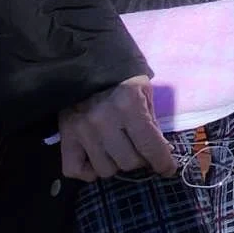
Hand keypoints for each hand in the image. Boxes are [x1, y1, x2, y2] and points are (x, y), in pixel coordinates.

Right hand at [58, 75, 175, 181]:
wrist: (86, 61)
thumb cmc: (122, 76)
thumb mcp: (144, 92)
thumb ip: (152, 122)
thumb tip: (162, 151)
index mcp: (129, 106)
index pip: (150, 146)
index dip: (163, 162)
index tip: (168, 169)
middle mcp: (105, 121)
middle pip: (128, 162)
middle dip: (139, 160)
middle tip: (140, 151)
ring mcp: (82, 130)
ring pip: (105, 169)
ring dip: (116, 164)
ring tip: (119, 150)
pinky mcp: (65, 135)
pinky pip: (74, 169)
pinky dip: (88, 171)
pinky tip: (97, 159)